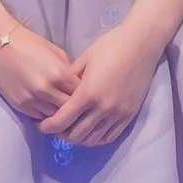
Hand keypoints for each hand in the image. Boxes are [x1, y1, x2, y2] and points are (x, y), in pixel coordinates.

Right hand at [0, 20, 78, 122]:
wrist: (0, 44)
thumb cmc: (31, 44)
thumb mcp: (57, 54)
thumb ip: (69, 72)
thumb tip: (79, 87)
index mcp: (59, 74)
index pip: (81, 94)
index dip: (86, 95)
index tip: (87, 95)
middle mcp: (46, 89)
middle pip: (70, 109)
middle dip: (76, 107)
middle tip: (79, 107)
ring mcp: (32, 99)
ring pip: (55, 117)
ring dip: (61, 114)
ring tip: (65, 111)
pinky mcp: (20, 106)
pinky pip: (40, 117)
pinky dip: (47, 116)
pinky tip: (50, 111)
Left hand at [41, 26, 164, 147]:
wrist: (141, 43)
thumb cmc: (110, 46)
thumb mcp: (84, 60)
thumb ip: (68, 81)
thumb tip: (56, 95)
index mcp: (88, 93)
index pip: (61, 121)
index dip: (47, 127)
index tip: (41, 125)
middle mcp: (103, 108)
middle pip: (75, 135)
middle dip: (60, 134)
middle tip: (55, 127)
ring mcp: (118, 113)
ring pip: (92, 139)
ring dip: (78, 138)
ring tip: (71, 129)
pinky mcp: (129, 115)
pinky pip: (109, 137)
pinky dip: (96, 138)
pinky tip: (90, 131)